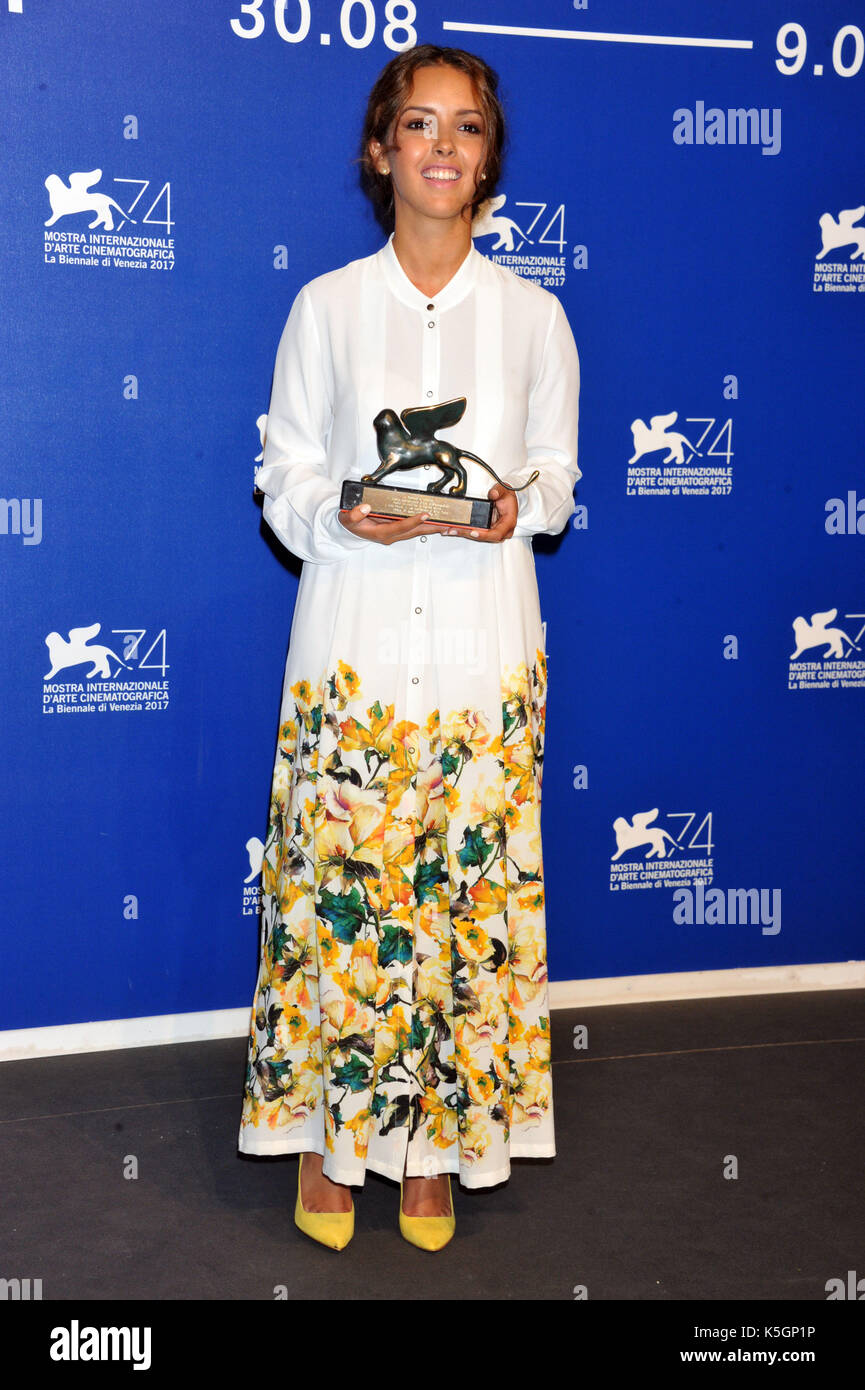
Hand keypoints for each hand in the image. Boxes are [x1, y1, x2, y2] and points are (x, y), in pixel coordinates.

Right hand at [338, 483, 517, 544]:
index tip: (425, 514)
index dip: (413, 521)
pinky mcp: (399, 530)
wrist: (348, 527)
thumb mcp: (347, 518)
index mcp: (382, 533)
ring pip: (419, 531)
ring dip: (435, 528)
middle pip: (417, 531)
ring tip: (453, 525)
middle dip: (434, 528)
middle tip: (451, 525)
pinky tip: (441, 523)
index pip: (401, 527)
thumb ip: (355, 514)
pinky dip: (429, 525)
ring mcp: (397, 534)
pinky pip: (417, 528)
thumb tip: (366, 507)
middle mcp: (392, 535)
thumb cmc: (350, 521)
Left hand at [443, 484, 517, 542]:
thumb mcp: (505, 490)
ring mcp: (493, 532)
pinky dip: (464, 531)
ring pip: (477, 537)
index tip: (474, 532)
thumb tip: (493, 494)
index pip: (496, 534)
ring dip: (463, 533)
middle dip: (467, 534)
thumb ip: (499, 490)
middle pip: (483, 537)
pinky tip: (453, 529)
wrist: (508, 499)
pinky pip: (475, 533)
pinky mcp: (486, 531)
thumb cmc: (508, 497)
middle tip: (454, 530)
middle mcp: (501, 531)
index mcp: (508, 523)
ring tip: (449, 530)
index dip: (484, 535)